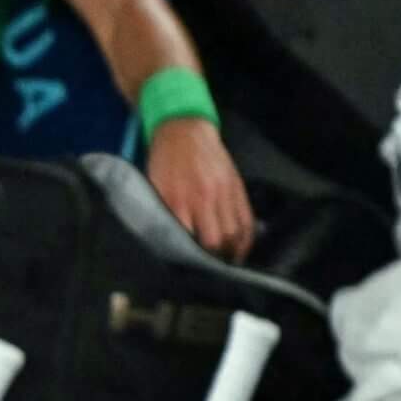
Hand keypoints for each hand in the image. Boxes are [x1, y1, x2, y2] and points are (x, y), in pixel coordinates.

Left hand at [146, 119, 254, 262]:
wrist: (183, 129)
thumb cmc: (163, 162)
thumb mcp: (153, 188)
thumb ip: (161, 213)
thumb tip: (165, 243)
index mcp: (176, 198)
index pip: (186, 240)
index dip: (187, 259)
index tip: (186, 270)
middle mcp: (203, 198)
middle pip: (214, 241)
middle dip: (211, 261)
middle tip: (206, 271)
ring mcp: (223, 192)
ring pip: (233, 234)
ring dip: (230, 254)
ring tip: (223, 265)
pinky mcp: (237, 187)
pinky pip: (247, 220)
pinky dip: (246, 240)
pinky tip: (240, 250)